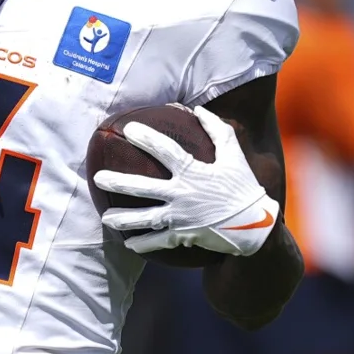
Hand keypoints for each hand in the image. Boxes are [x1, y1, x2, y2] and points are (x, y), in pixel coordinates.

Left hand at [93, 106, 279, 256]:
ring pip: (144, 218)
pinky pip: (158, 241)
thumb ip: (217, 130)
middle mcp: (183, 194)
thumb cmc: (243, 186)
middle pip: (143, 187)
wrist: (255, 226)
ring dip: (122, 219)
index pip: (166, 151)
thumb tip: (198, 109)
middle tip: (98, 178)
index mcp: (193, 172)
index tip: (129, 129)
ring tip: (105, 218)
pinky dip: (142, 244)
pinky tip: (127, 244)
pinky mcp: (183, 236)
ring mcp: (181, 217)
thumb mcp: (233, 155)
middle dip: (118, 182)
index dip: (148, 138)